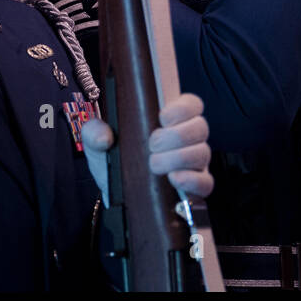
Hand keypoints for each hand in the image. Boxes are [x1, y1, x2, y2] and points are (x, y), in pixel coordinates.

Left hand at [79, 93, 213, 203]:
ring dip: (179, 157)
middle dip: (177, 135)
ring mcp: (194, 163)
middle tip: (152, 144)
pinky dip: (192, 179)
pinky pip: (206, 182)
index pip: (192, 104)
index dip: (183, 108)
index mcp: (171, 121)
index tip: (162, 117)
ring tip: (154, 164)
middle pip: (200, 127)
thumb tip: (104, 137)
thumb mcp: (99, 144)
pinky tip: (174, 179)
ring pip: (202, 153)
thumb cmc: (115, 161)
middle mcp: (188, 139)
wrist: (117, 196)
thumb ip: (94, 132)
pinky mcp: (195, 186)